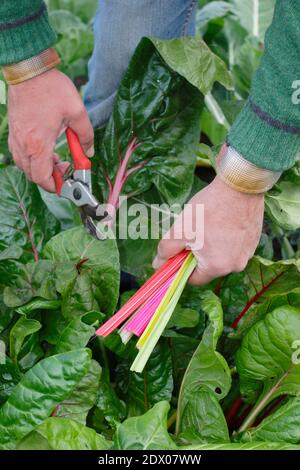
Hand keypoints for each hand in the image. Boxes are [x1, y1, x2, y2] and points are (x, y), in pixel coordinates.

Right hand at [8, 68, 93, 191]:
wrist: (29, 69)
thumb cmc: (51, 89)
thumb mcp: (77, 112)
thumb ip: (86, 135)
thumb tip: (88, 152)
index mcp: (39, 144)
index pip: (42, 178)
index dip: (54, 186)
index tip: (66, 185)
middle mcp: (23, 144)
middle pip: (33, 175)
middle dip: (50, 178)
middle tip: (65, 169)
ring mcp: (16, 138)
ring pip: (25, 165)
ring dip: (41, 168)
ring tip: (57, 159)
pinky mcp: (14, 130)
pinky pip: (20, 154)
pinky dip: (32, 158)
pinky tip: (44, 149)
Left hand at [153, 175, 263, 284]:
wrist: (239, 185)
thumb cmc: (208, 209)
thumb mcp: (181, 229)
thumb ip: (167, 250)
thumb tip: (158, 264)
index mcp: (217, 267)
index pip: (194, 279)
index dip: (181, 267)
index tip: (177, 252)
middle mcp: (236, 265)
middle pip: (209, 267)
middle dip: (197, 254)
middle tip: (191, 234)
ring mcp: (248, 253)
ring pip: (222, 256)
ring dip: (212, 246)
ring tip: (207, 225)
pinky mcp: (254, 240)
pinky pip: (234, 246)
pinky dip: (226, 238)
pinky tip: (221, 222)